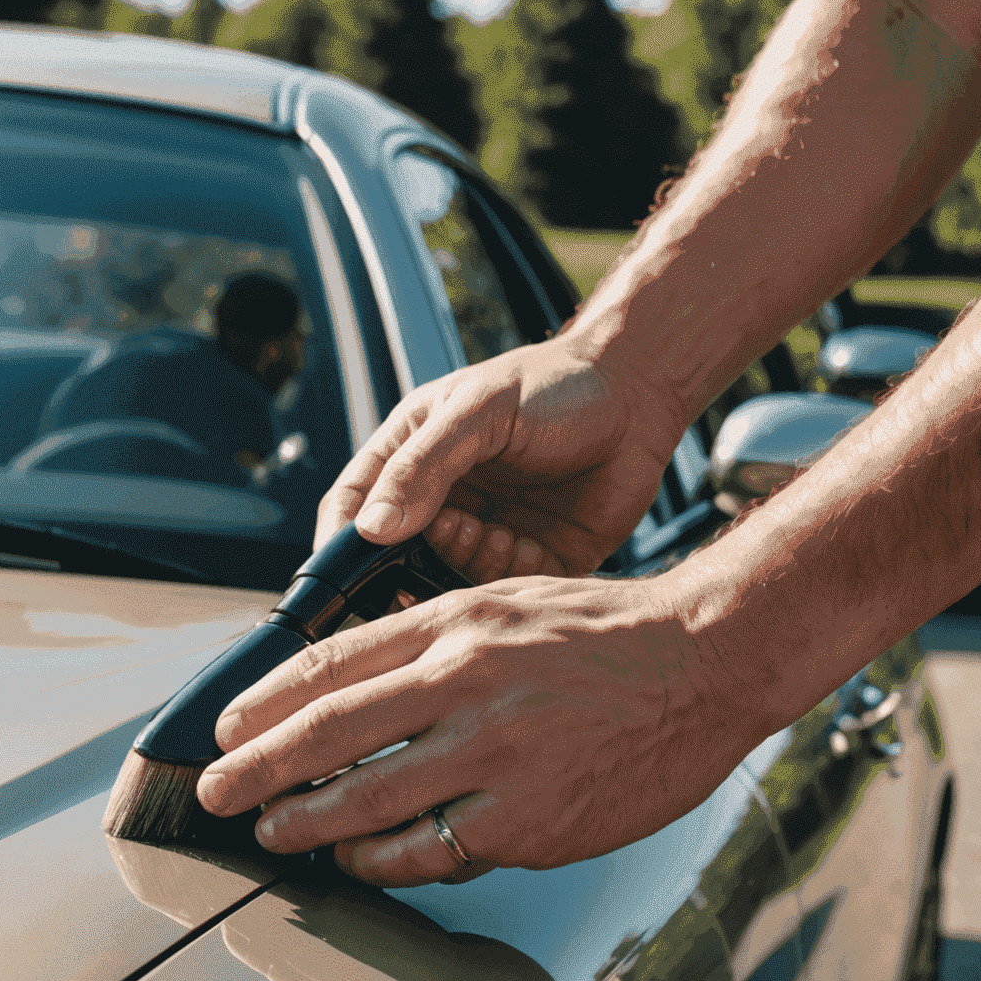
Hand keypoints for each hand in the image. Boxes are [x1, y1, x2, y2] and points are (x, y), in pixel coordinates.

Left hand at [194, 571, 765, 886]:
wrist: (705, 662)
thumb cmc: (605, 632)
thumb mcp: (506, 602)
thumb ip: (430, 639)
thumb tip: (352, 683)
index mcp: (454, 624)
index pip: (330, 664)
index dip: (264, 702)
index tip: (226, 727)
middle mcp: (464, 683)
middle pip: (329, 733)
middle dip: (256, 768)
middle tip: (214, 790)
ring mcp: (495, 756)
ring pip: (368, 799)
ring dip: (307, 821)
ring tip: (273, 832)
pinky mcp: (528, 819)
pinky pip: (432, 851)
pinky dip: (383, 862)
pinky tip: (359, 863)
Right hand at [314, 337, 683, 581]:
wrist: (639, 398)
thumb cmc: (555, 386)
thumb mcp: (480, 411)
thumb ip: (424, 465)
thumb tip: (372, 527)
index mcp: (410, 456)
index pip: (352, 510)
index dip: (340, 546)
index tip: (346, 576)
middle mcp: (440, 501)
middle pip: (395, 560)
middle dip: (416, 568)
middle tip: (457, 537)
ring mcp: (484, 534)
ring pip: (448, 583)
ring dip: (471, 569)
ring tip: (503, 534)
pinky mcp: (530, 561)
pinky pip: (505, 594)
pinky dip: (515, 578)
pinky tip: (536, 545)